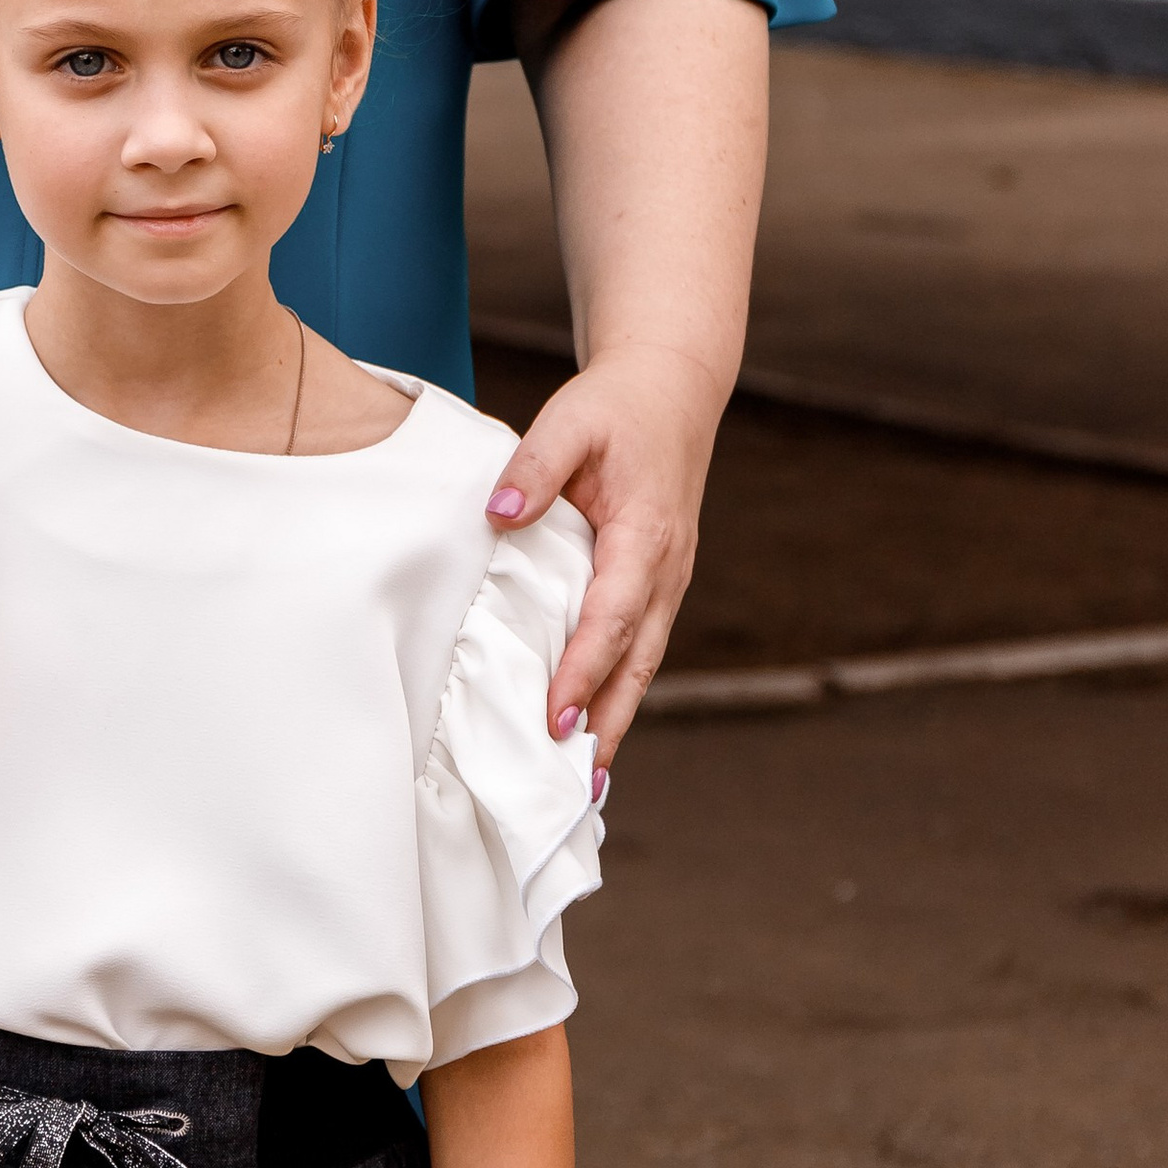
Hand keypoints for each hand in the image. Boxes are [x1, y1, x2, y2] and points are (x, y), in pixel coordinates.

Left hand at [484, 335, 726, 762]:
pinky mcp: (657, 582)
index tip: (554, 716)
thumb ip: (533, 468)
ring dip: (615, 717)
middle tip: (572, 781)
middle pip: (637, 661)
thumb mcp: (569, 419)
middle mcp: (667, 568)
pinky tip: (591, 724)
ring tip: (583, 779)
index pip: (613, 617)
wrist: (670, 387)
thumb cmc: (616, 405)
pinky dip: (617, 688)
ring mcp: (668, 579)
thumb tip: (497, 516)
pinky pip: (639, 645)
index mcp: (646, 535)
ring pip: (643, 662)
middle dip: (605, 720)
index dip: (583, 670)